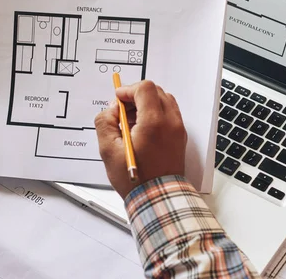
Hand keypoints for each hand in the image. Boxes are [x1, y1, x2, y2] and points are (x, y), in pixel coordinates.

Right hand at [95, 80, 186, 198]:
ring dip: (147, 103)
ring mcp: (178, 129)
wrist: (157, 197)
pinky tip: (143, 128)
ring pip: (164, 100)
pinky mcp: (180, 136)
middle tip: (123, 110)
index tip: (118, 99)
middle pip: (155, 91)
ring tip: (132, 121)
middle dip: (136, 95)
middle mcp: (170, 122)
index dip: (128, 90)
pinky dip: (156, 113)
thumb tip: (111, 110)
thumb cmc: (135, 178)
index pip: (145, 89)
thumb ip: (105, 123)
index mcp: (154, 122)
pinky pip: (169, 113)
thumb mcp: (109, 150)